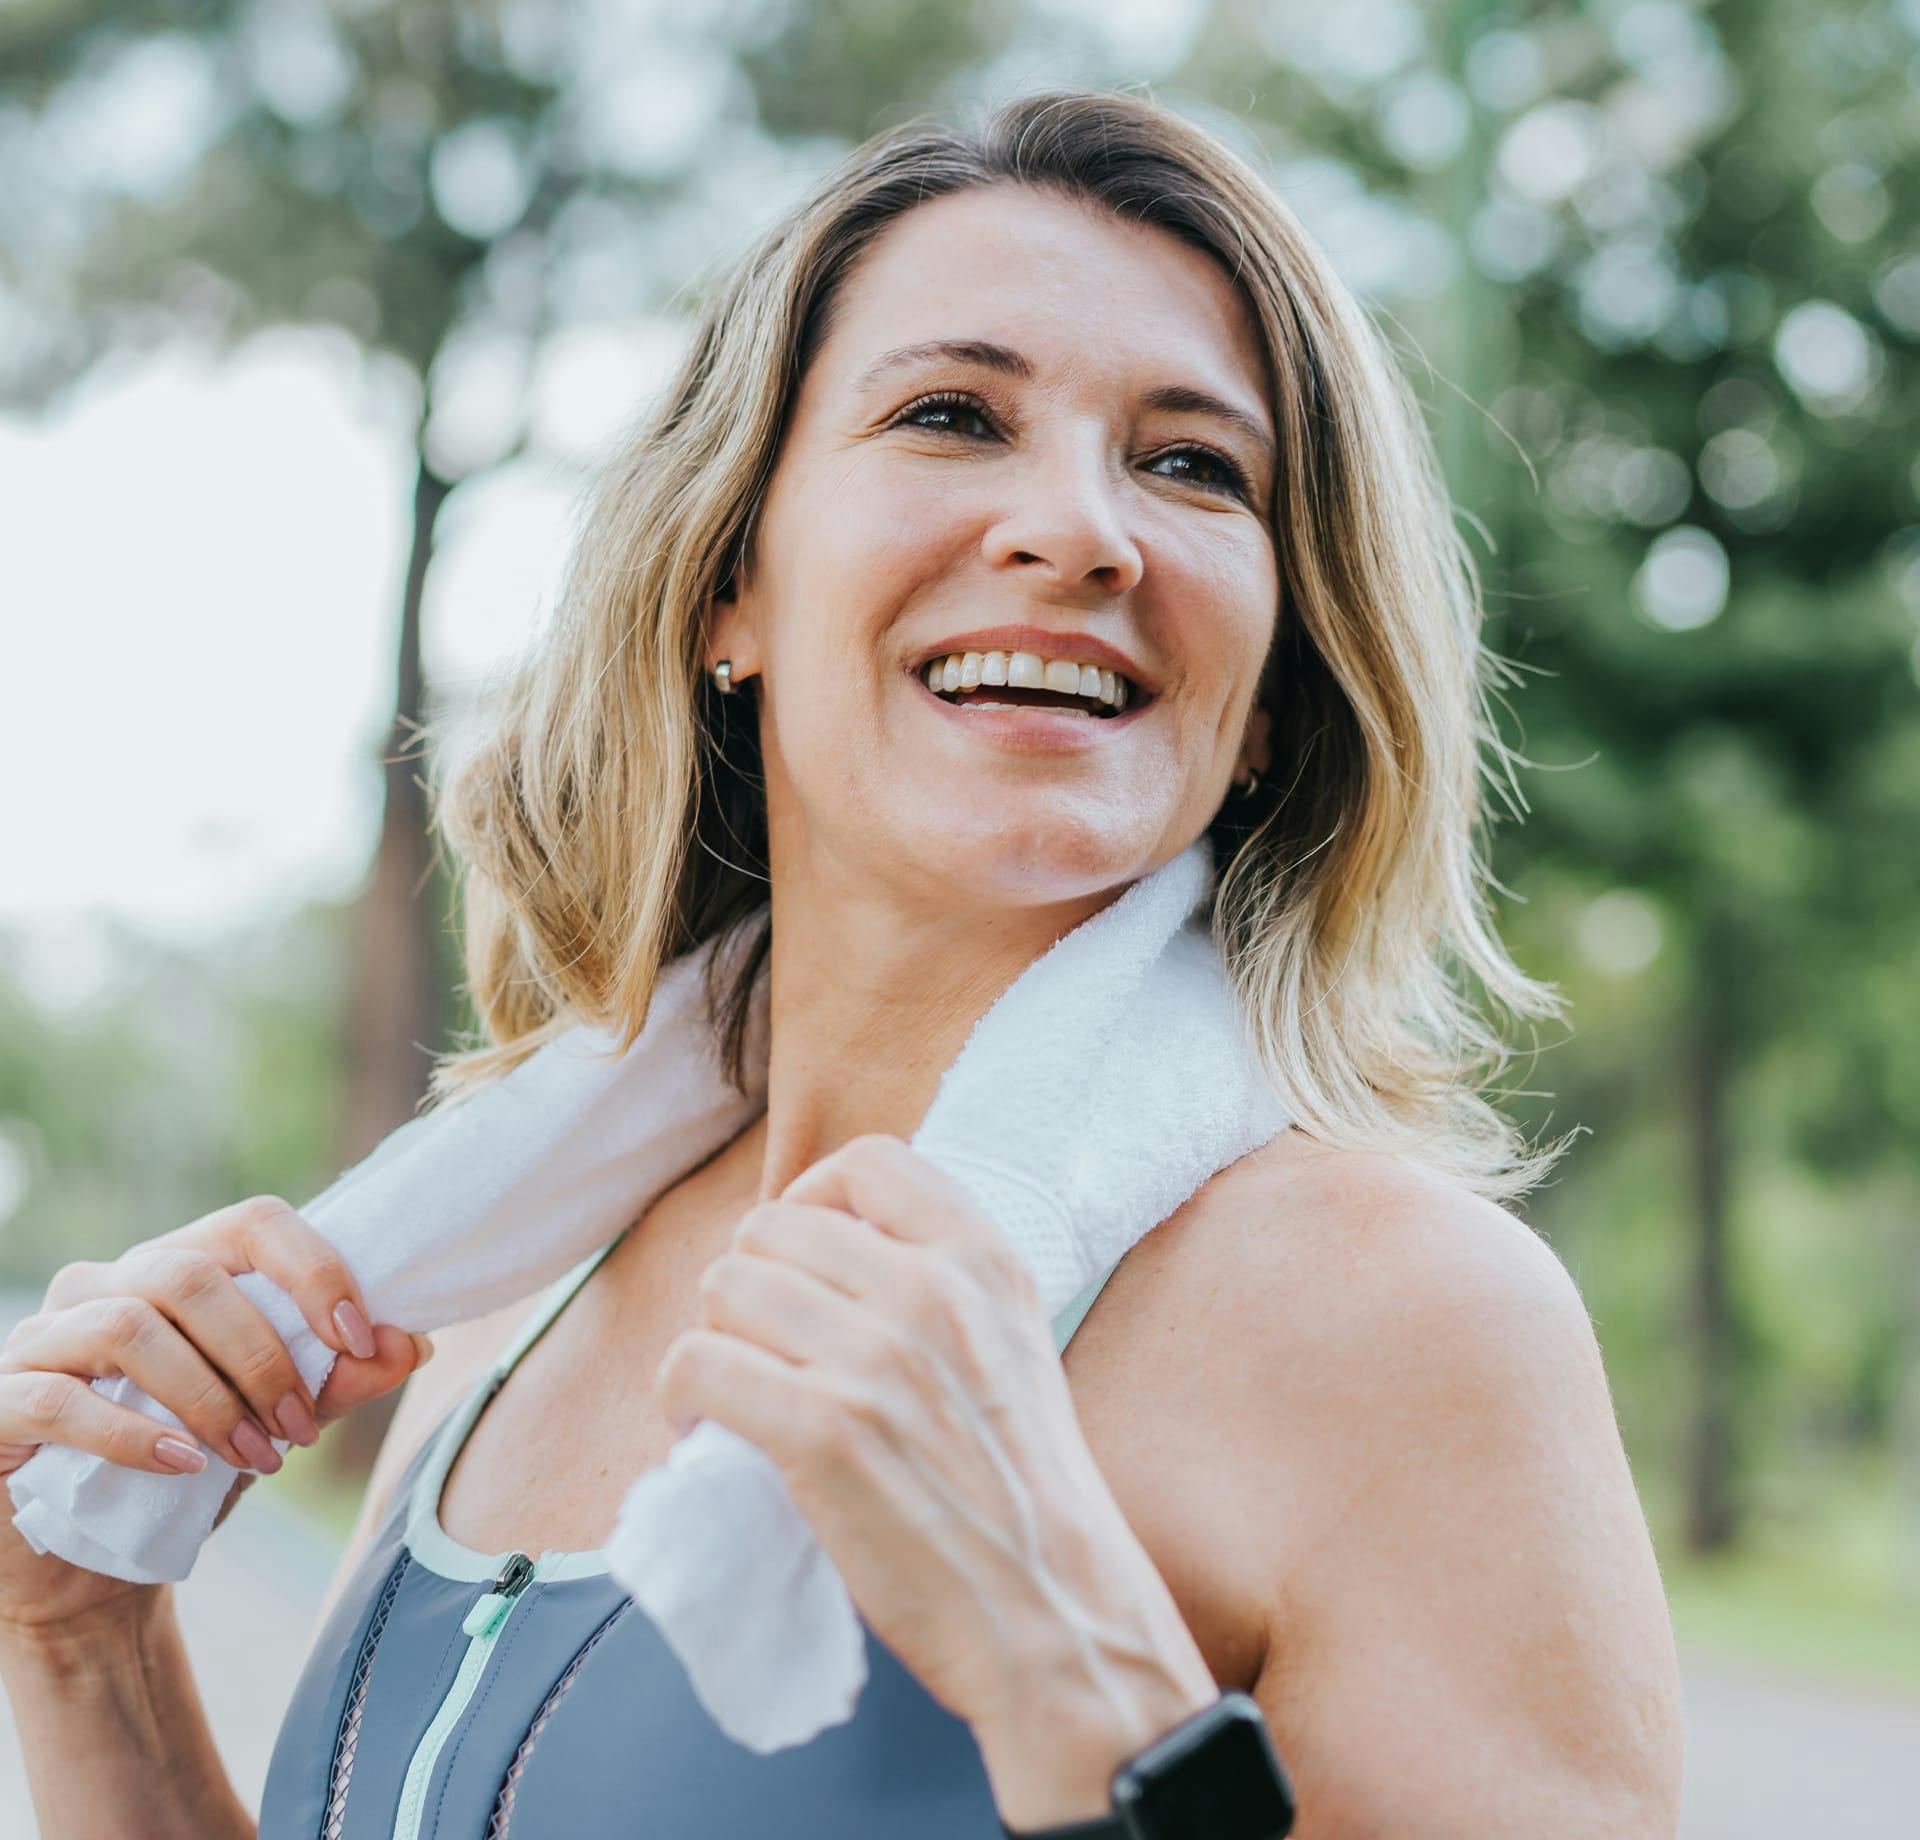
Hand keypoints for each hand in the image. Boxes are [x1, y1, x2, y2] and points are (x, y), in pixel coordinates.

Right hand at [0, 1195, 432, 1640]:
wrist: (89, 1564)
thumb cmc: (187, 1471)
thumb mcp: (274, 1422)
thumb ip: (337, 1381)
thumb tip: (408, 1343)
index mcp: (181, 1267)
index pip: (253, 1223)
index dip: (314, 1269)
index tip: (361, 1336)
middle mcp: (107, 1283)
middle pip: (194, 1275)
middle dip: (265, 1356)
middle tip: (303, 1431)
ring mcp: (43, 1335)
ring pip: (130, 1326)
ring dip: (209, 1396)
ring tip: (256, 1457)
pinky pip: (57, 1396)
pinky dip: (129, 1431)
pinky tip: (180, 1464)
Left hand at [655, 1135, 1214, 1823]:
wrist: (1054, 1612)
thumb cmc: (1026, 1492)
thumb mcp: (1017, 1344)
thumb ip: (945, 1284)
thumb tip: (832, 1255)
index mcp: (984, 1261)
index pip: (868, 1162)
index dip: (811, 1197)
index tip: (799, 1256)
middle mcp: (931, 1292)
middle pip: (771, 1228)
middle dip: (748, 1283)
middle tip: (757, 1346)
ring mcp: (875, 1360)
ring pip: (725, 1288)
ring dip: (712, 1338)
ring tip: (730, 1389)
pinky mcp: (822, 1433)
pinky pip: (697, 1362)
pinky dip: (679, 1393)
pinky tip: (701, 1425)